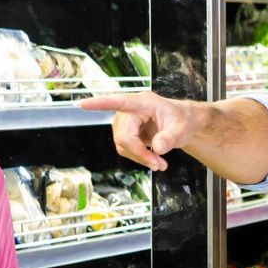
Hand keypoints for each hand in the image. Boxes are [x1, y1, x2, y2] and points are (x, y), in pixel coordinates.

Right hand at [79, 91, 194, 171]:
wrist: (183, 123)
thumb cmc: (182, 120)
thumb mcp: (182, 129)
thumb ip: (171, 138)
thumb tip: (158, 147)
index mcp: (143, 102)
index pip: (120, 102)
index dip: (101, 104)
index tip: (84, 104)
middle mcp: (130, 110)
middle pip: (123, 135)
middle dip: (140, 153)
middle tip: (159, 165)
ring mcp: (125, 122)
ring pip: (123, 145)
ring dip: (140, 157)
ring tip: (159, 164)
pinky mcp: (125, 133)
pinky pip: (125, 148)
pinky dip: (138, 157)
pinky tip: (152, 159)